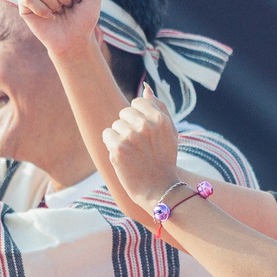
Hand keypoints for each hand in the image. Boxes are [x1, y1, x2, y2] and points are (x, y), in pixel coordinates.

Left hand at [101, 93, 181, 211]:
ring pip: (115, 125)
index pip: (137, 102)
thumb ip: (159, 107)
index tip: (144, 133)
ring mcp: (131, 136)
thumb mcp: (170, 132)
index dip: (138, 117)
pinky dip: (111, 145)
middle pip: (124, 113)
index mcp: (160, 118)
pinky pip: (106, 135)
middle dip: (128, 126)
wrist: (159, 189)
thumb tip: (146, 87)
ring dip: (120, 137)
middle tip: (139, 145)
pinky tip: (123, 156)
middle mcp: (145, 125)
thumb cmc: (164, 159)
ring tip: (132, 152)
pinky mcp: (118, 148)